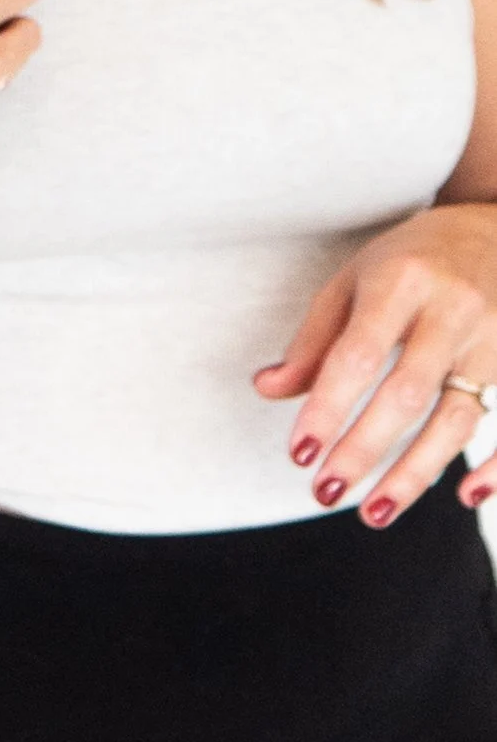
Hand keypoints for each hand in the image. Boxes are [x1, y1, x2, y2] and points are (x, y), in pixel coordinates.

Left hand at [256, 203, 496, 525]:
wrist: (493, 229)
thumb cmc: (409, 259)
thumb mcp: (354, 279)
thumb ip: (314, 338)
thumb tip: (266, 390)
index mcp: (400, 281)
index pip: (358, 354)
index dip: (327, 407)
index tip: (300, 453)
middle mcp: (452, 310)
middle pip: (407, 394)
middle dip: (364, 449)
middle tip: (325, 493)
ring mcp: (495, 338)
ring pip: (457, 419)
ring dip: (416, 472)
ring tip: (375, 512)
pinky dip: (496, 467)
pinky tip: (464, 496)